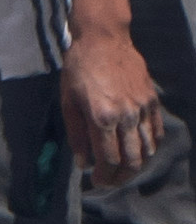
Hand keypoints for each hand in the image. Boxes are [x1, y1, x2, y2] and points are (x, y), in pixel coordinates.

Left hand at [65, 22, 159, 189]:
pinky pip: (156, 132)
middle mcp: (127, 116)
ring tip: (123, 171)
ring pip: (147, 149)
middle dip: (121, 177)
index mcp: (102, 118)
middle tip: (110, 182)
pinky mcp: (152, 101)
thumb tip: (83, 163)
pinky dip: (150, 147)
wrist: (104, 41)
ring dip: (137, 165)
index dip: (104, 176)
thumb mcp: (68, 103)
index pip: (109, 159)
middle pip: (132, 159)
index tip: (97, 182)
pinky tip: (140, 151)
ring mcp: (143, 109)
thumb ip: (76, 136)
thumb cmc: (78, 71)